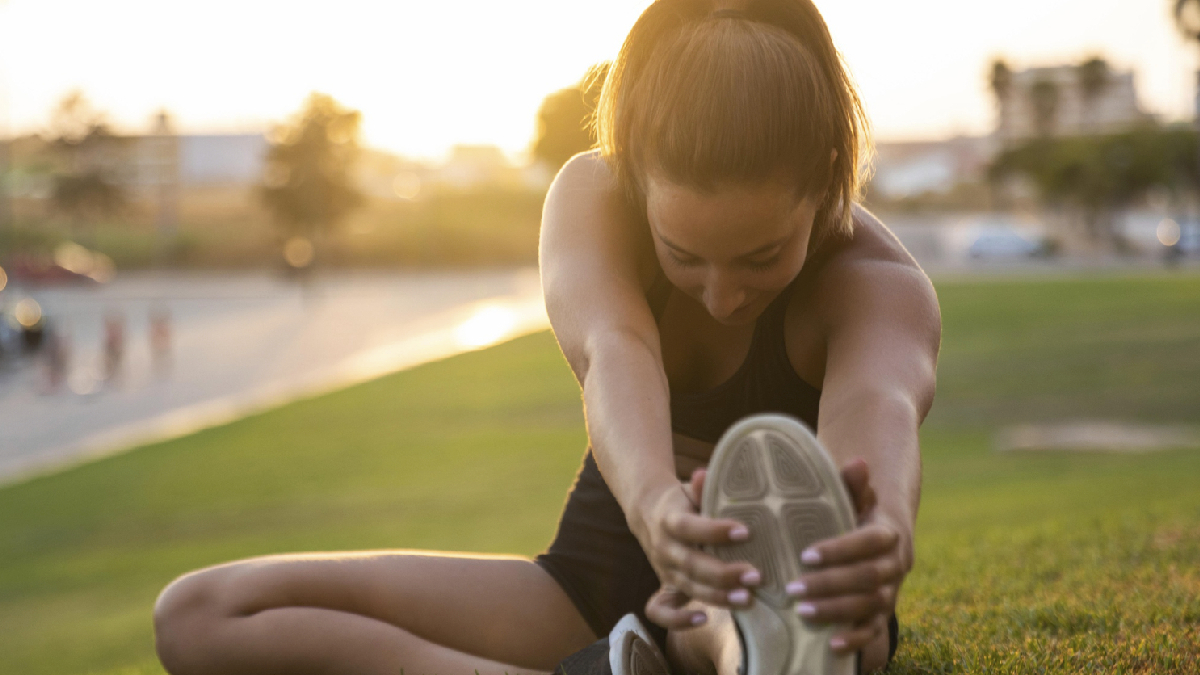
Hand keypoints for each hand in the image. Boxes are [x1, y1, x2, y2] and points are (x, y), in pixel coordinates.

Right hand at [640, 469, 761, 628]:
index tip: (746, 532)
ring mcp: (664, 570)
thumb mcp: (690, 489)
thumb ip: (700, 487)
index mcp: (669, 519)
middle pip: (690, 564)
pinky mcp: (665, 586)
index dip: (715, 531)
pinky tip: (703, 619)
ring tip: (748, 598)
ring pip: (687, 587)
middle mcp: (664, 547)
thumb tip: (704, 474)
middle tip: (756, 576)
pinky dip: (677, 621)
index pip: (688, 527)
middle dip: (724, 573)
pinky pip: (661, 610)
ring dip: (717, 597)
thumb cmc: (683, 500)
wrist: (649, 512)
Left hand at [786, 459, 910, 653]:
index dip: (839, 550)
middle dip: (830, 584)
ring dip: (837, 610)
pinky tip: (831, 644)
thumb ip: (852, 485)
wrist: (875, 540)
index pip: (869, 542)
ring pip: (871, 605)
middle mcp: (895, 564)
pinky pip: (874, 630)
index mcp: (888, 533)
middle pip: (868, 577)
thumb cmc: (852, 515)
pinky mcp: (882, 614)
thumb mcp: (851, 498)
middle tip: (793, 588)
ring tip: (801, 611)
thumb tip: (858, 462)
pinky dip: (856, 640)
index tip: (805, 554)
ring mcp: (891, 591)